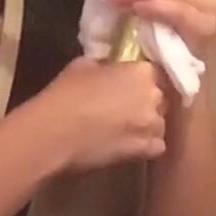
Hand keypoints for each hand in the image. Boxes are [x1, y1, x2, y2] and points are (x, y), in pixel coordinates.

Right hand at [40, 57, 166, 169]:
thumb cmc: (66, 94)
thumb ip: (106, 65)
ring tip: (126, 127)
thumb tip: (110, 69)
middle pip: (160, 97)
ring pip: (159, 122)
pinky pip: (156, 145)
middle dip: (146, 100)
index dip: (142, 78)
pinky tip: (129, 143)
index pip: (154, 72)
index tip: (129, 82)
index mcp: (141, 72)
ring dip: (147, 123)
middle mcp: (154, 97)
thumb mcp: (84, 65)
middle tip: (126, 105)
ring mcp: (152, 126)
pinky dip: (146, 144)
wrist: (55, 133)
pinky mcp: (144, 150)